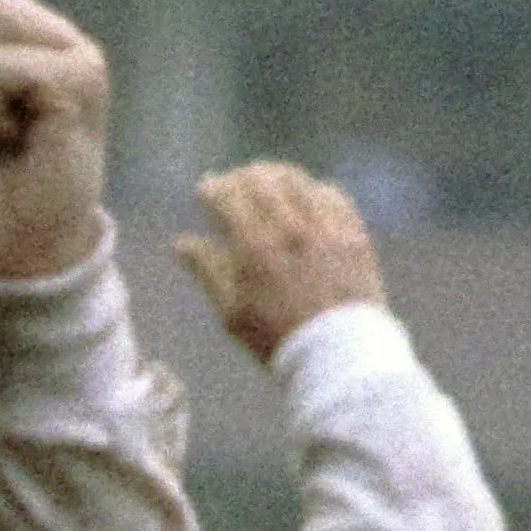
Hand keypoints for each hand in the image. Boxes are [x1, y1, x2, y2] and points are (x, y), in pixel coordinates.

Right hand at [174, 160, 386, 363]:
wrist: (338, 355)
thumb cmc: (278, 339)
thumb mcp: (232, 313)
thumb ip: (207, 270)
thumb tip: (179, 244)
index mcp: (255, 246)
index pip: (227, 195)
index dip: (211, 189)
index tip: (204, 192)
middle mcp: (291, 228)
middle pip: (260, 178)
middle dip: (239, 176)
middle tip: (232, 184)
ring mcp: (325, 227)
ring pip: (296, 180)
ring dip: (274, 175)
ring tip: (265, 183)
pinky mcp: (351, 233)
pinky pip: (330, 193)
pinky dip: (311, 189)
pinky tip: (304, 197)